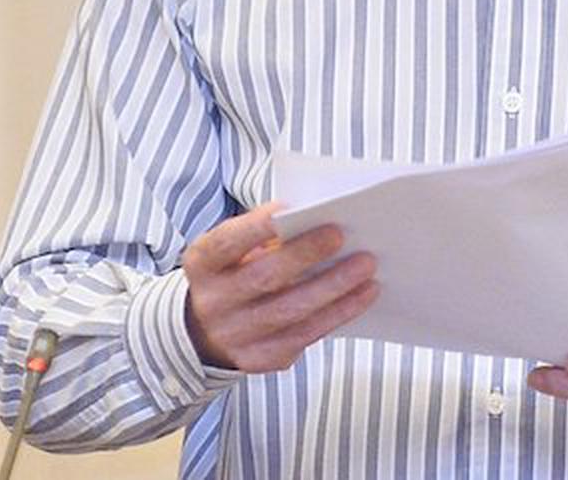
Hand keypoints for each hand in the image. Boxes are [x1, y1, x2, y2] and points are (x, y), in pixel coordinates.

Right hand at [181, 203, 378, 371]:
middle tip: (341, 234)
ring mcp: (234, 336)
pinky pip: (304, 336)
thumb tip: (315, 221)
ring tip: (366, 266)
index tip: (288, 209)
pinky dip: (338, 314)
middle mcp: (213, 302)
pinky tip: (363, 294)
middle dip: (305, 254)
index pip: (226, 243)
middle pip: (264, 278)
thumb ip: (265, 235)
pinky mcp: (259, 359)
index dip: (255, 227)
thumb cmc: (234, 271)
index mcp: (202, 263)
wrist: (206, 328)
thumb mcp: (233, 248)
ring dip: (334, 287)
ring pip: (290, 312)